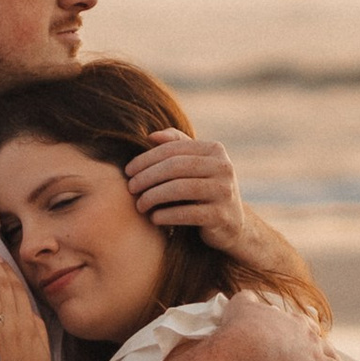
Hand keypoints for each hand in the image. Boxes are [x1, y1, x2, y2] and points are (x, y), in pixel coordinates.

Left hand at [125, 127, 251, 251]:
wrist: (232, 224)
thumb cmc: (204, 189)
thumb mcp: (195, 164)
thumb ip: (176, 145)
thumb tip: (151, 136)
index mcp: (215, 150)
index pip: (173, 149)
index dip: (146, 159)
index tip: (128, 171)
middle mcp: (223, 167)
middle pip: (175, 167)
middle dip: (147, 177)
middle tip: (130, 188)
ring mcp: (225, 192)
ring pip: (180, 189)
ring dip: (153, 197)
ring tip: (140, 205)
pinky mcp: (221, 216)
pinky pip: (187, 214)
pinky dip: (166, 215)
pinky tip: (154, 218)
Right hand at [218, 292, 356, 360]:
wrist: (245, 347)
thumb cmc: (241, 327)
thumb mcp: (242, 305)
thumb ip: (247, 300)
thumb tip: (246, 299)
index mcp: (295, 323)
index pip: (309, 327)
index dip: (312, 336)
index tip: (316, 341)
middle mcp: (310, 340)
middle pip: (328, 352)